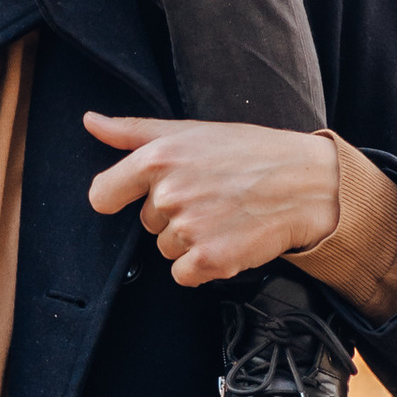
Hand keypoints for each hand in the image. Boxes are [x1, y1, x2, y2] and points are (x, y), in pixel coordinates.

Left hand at [83, 112, 340, 288]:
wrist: (306, 184)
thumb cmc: (249, 152)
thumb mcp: (189, 131)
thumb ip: (132, 131)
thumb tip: (90, 121)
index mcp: (158, 159)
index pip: (103, 194)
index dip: (119, 198)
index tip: (141, 195)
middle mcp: (169, 194)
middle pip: (147, 223)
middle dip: (174, 214)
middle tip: (211, 195)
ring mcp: (190, 229)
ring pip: (167, 249)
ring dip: (192, 240)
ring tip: (225, 215)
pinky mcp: (211, 259)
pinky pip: (184, 274)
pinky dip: (204, 265)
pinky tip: (229, 239)